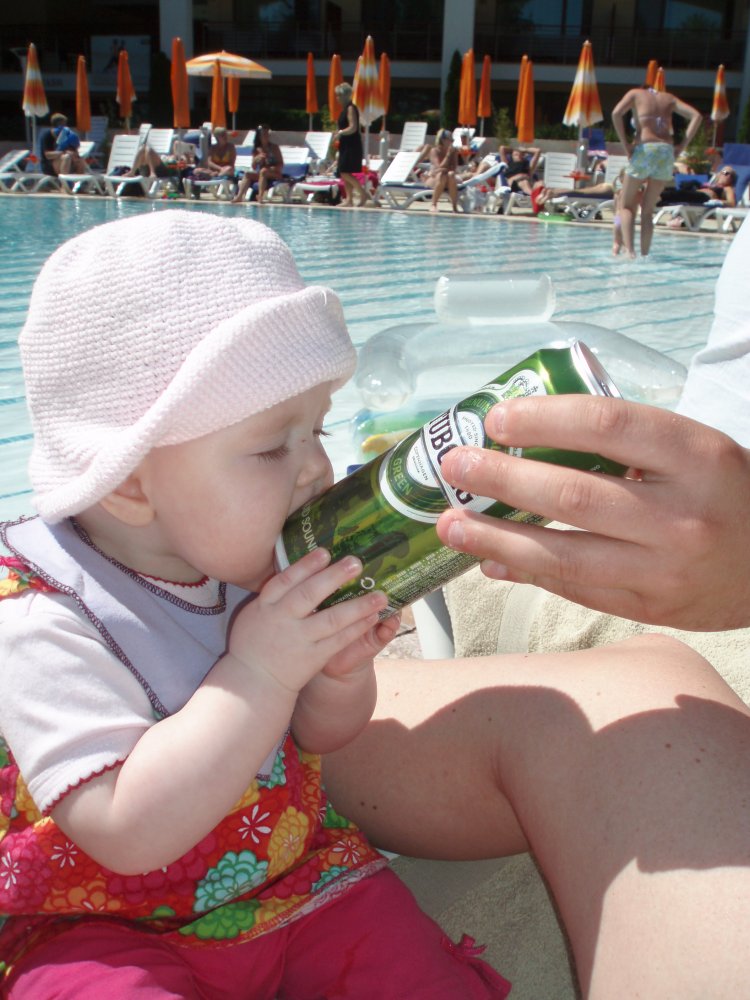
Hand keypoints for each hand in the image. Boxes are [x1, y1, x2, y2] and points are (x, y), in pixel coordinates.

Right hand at [228, 548, 387, 693]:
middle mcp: (282, 620)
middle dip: (334, 577)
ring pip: (331, 619)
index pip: (286, 581)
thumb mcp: (254, 613)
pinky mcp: (313, 657)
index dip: (306, 565)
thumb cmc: (253, 642)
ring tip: (380, 595)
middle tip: (356, 563)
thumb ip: (274, 593)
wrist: (254, 681)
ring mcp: (299, 639)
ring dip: (358, 606)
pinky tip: (373, 617)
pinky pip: (339, 640)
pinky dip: (356, 628)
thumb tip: (299, 567)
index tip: (325, 552)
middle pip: (309, 595)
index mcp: (265, 606)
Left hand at [435, 395, 749, 630]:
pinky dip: (525, 573)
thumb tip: (528, 435)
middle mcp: (681, 514)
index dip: (545, 419)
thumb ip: (627, 441)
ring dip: (496, 540)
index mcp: (696, 455)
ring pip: (564, 555)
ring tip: (450, 525)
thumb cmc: (723, 493)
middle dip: (503, 479)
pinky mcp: (648, 607)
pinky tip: (489, 562)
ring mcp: (663, 569)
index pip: (609, 424)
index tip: (497, 418)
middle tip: (456, 466)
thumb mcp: (694, 450)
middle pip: (575, 495)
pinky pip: (573, 589)